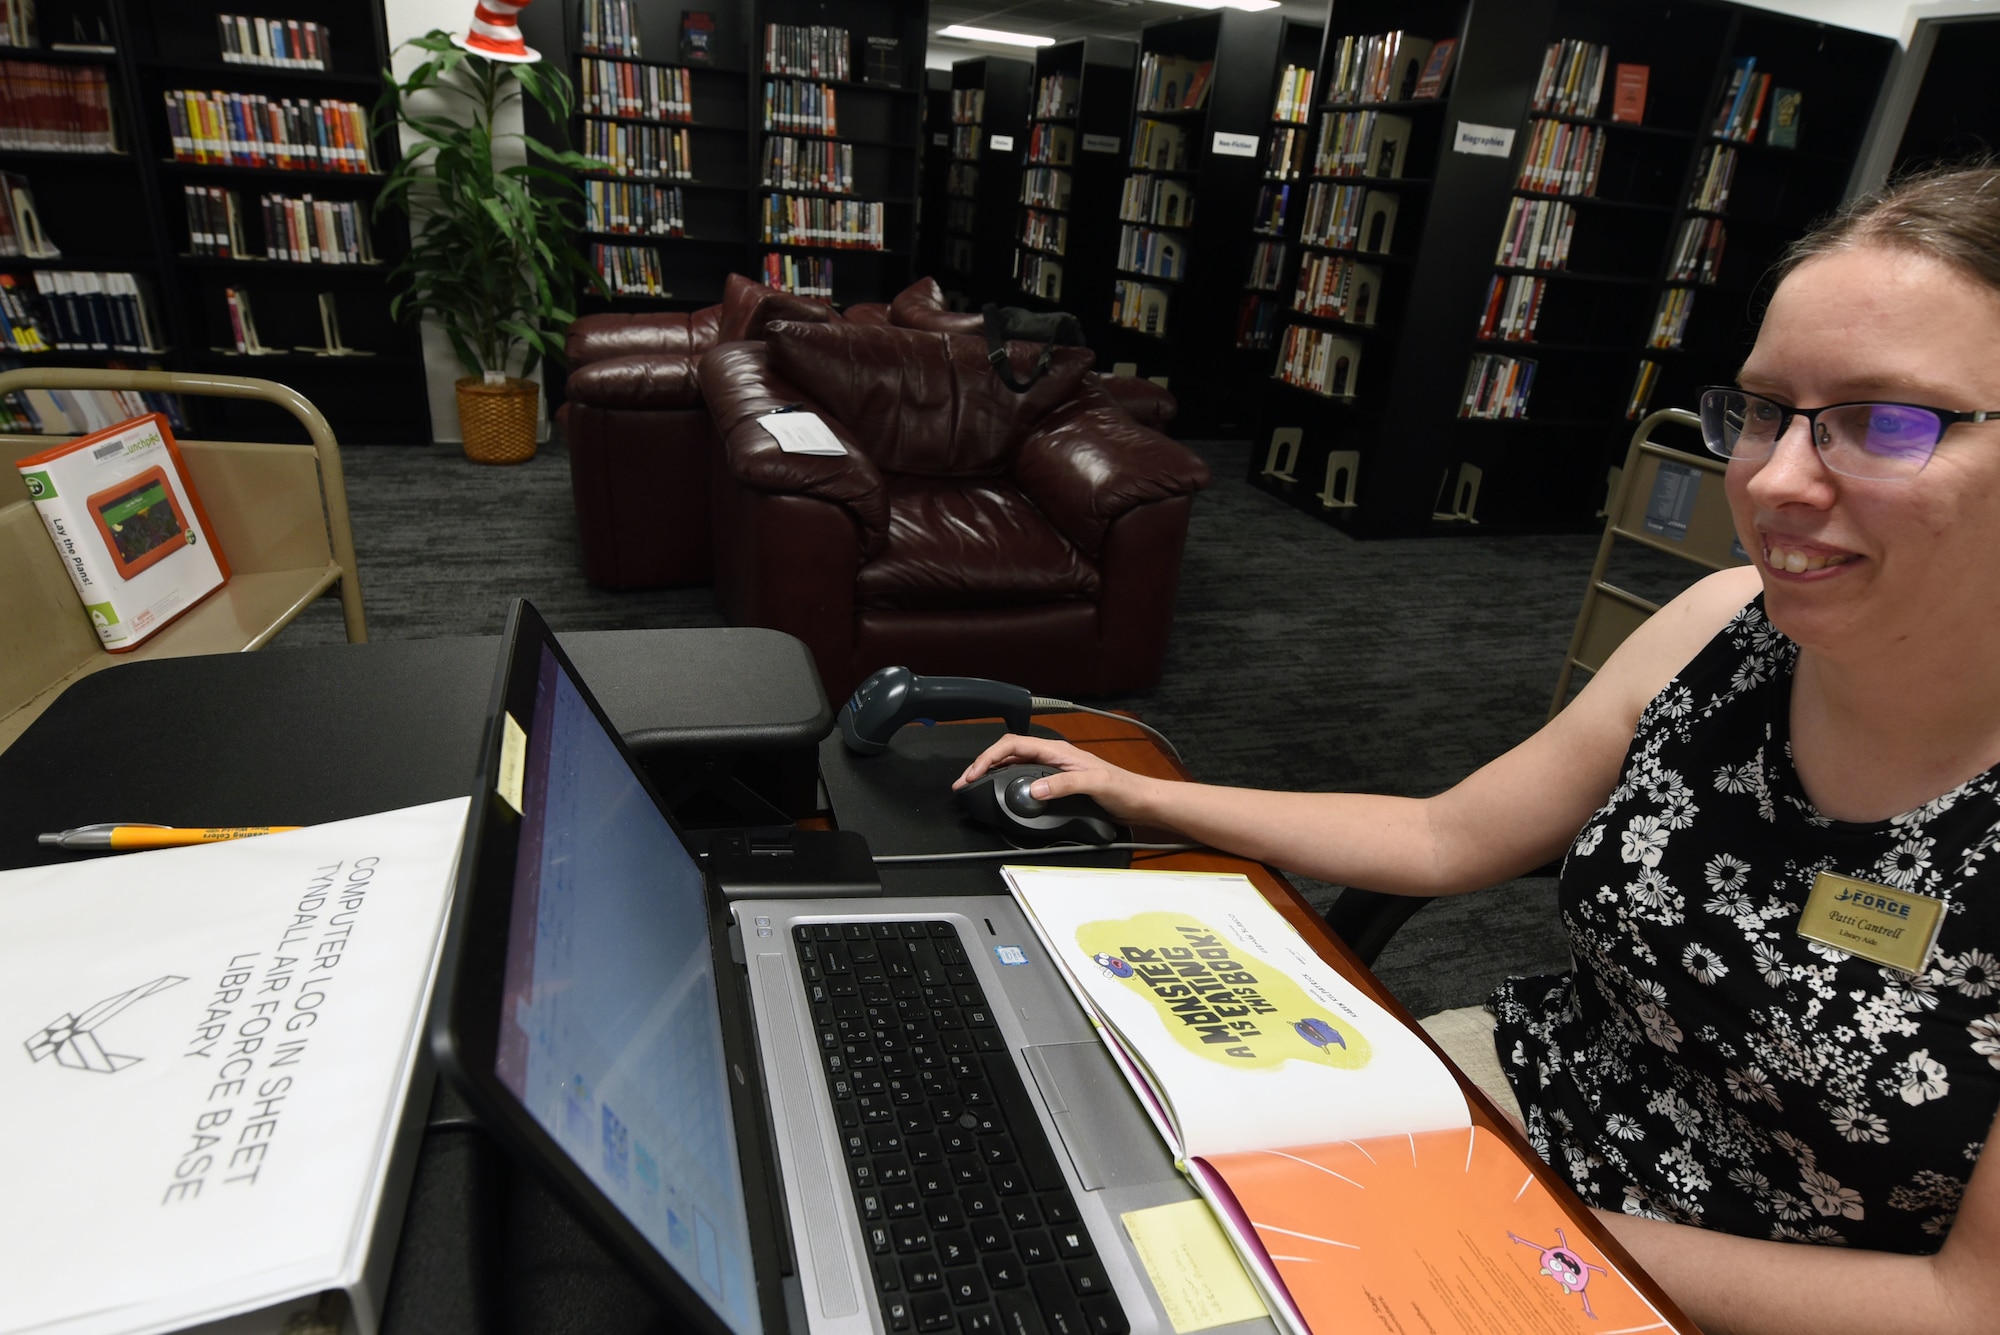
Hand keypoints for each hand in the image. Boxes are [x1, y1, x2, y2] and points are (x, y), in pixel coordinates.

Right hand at [953, 733, 1154, 820]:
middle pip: (1008, 752)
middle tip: (963, 782)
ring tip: (973, 785)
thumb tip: (1033, 789)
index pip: (1013, 745)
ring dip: (991, 772)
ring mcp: (1053, 768)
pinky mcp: (1056, 782)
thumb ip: (1064, 785)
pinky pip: (1023, 776)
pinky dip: (1005, 781)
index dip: (988, 758)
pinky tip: (999, 791)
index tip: (973, 774)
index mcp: (1058, 750)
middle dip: (982, 764)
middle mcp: (1053, 755)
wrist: (1140, 800)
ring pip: (1013, 763)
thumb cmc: (1123, 788)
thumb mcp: (1094, 784)